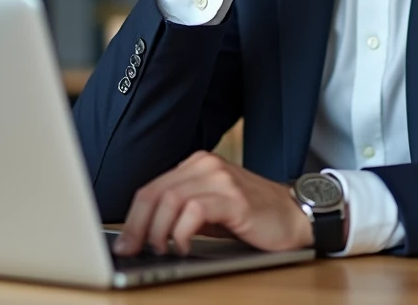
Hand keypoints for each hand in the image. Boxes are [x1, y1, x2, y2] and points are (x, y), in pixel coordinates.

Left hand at [113, 151, 312, 256]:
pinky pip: (194, 210)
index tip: (123, 244)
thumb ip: (181, 212)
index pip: (152, 188)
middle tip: (132, 251)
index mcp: (197, 165)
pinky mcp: (233, 197)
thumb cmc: (252, 216)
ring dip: (157, 231)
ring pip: (170, 200)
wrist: (295, 215)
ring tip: (160, 249)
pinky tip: (183, 246)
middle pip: (155, 193)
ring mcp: (220, 179)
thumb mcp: (211, 210)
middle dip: (137, 226)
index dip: (132, 218)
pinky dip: (181, 232)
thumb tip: (142, 234)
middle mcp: (206, 166)